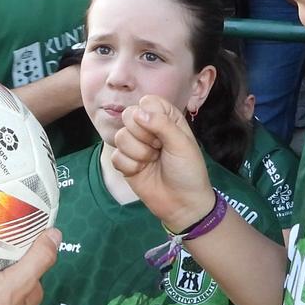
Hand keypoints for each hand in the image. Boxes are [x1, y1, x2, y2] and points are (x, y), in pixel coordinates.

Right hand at [110, 95, 215, 232]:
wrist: (182, 203)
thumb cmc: (188, 171)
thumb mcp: (182, 144)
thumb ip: (162, 124)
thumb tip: (138, 112)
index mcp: (165, 118)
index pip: (147, 102)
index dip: (151, 116)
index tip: (163, 132)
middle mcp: (148, 129)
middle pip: (128, 116)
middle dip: (142, 135)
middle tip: (158, 148)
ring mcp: (134, 146)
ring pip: (120, 137)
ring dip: (138, 153)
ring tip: (152, 161)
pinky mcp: (124, 162)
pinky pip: (115, 156)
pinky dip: (130, 166)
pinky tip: (142, 171)